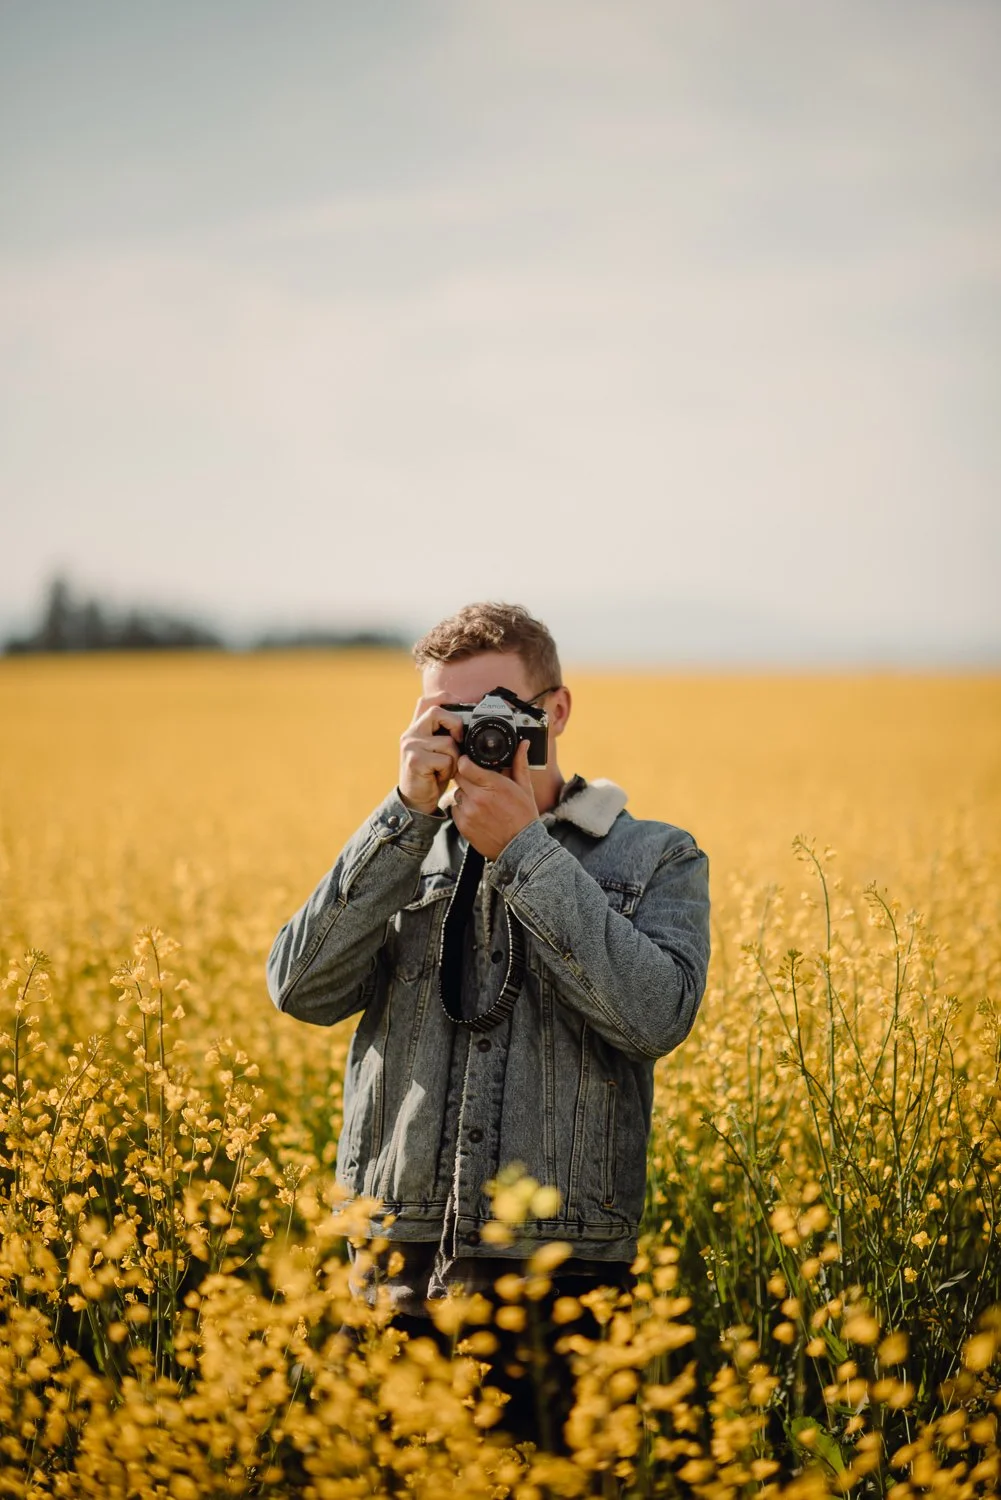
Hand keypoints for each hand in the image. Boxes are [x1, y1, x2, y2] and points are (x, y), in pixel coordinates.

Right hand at [399, 693, 463, 814]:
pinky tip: (439, 776)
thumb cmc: (432, 774)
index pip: (426, 701)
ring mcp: (411, 746)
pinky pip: (445, 759)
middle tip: (459, 741)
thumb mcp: (437, 750)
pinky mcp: (415, 761)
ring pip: (447, 741)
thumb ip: (445, 734)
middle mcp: (411, 734)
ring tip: (445, 768)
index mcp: (416, 729)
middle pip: (437, 712)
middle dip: (455, 725)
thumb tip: (470, 720)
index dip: (444, 698)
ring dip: (454, 758)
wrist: (416, 801)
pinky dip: (449, 770)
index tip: (459, 703)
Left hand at [452, 739, 540, 860]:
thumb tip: (523, 743)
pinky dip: (462, 809)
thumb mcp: (524, 788)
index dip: (466, 762)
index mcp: (494, 785)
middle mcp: (478, 798)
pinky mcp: (463, 826)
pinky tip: (477, 812)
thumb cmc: (524, 816)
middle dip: (466, 776)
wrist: (520, 848)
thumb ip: (519, 763)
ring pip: (456, 793)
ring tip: (480, 800)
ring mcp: (469, 812)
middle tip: (477, 782)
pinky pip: (455, 809)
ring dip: (464, 793)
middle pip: (458, 777)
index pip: (465, 765)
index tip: (470, 763)